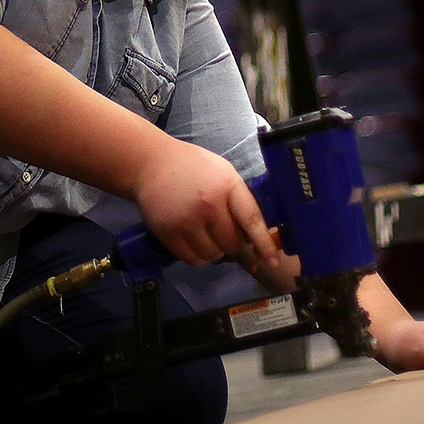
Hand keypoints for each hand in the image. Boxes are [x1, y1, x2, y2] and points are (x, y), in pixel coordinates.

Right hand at [130, 141, 282, 268]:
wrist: (150, 162)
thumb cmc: (192, 166)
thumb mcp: (223, 172)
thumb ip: (239, 199)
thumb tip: (254, 234)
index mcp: (227, 186)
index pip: (252, 221)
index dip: (264, 244)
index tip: (272, 260)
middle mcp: (208, 204)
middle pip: (232, 244)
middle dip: (232, 242)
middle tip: (222, 231)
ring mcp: (187, 220)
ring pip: (213, 255)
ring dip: (214, 250)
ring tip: (205, 233)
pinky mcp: (168, 233)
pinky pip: (192, 259)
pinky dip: (197, 255)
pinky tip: (193, 240)